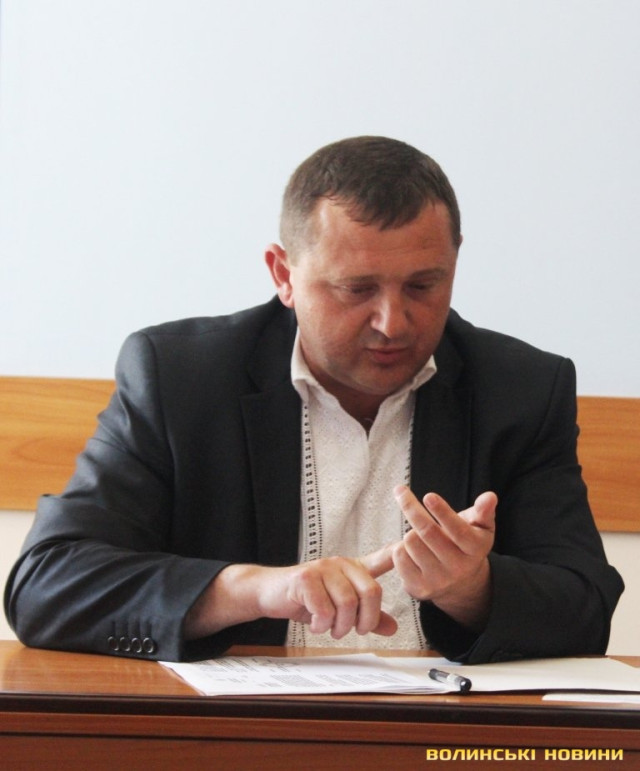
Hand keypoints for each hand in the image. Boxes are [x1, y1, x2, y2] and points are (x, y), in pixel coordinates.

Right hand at [256, 547, 396, 638]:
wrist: (270, 593)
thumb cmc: (307, 599)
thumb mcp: (339, 610)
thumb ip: (366, 617)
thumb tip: (393, 628)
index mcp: (353, 569)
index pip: (381, 558)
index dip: (397, 552)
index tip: (411, 542)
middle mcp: (341, 564)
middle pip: (371, 592)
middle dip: (364, 621)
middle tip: (354, 631)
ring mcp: (322, 569)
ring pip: (347, 604)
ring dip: (340, 627)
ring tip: (330, 628)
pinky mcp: (304, 579)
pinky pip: (324, 609)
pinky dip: (321, 625)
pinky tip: (315, 624)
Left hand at [391, 486, 496, 630]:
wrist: (461, 584)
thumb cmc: (466, 545)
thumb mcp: (480, 527)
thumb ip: (484, 511)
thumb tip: (490, 497)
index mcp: (475, 549)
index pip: (458, 530)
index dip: (442, 512)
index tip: (429, 496)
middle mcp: (458, 567)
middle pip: (427, 532)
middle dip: (411, 508)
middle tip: (401, 491)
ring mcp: (438, 580)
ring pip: (410, 542)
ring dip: (409, 531)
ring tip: (418, 535)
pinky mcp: (419, 587)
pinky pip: (399, 557)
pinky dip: (400, 548)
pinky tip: (410, 550)